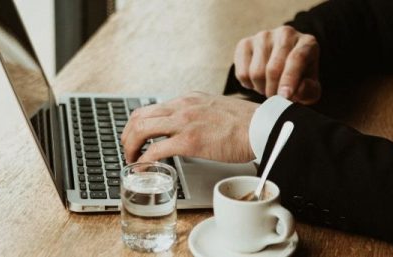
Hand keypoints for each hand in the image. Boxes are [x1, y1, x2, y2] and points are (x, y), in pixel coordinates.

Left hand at [120, 92, 257, 163]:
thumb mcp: (216, 109)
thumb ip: (199, 115)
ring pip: (141, 129)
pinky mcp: (190, 141)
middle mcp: (182, 107)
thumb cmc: (247, 123)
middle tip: (128, 151)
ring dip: (130, 147)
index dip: (137, 125)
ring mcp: (184, 122)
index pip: (151, 108)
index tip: (136, 138)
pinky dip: (143, 161)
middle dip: (127, 136)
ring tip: (132, 160)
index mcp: (188, 99)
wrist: (264, 127)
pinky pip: (155, 151)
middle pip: (139, 116)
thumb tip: (191, 128)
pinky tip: (143, 169)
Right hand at [234, 25, 320, 103]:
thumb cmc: (300, 78)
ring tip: (268, 87)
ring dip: (261, 88)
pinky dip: (248, 84)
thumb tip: (296, 91)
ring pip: (257, 72)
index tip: (284, 96)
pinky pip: (242, 72)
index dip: (289, 79)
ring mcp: (263, 36)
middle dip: (273, 90)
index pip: (296, 58)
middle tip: (276, 98)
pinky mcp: (245, 43)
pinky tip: (257, 81)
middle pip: (273, 68)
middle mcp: (285, 34)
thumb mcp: (311, 88)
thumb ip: (309, 91)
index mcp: (307, 42)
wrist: (282, 65)